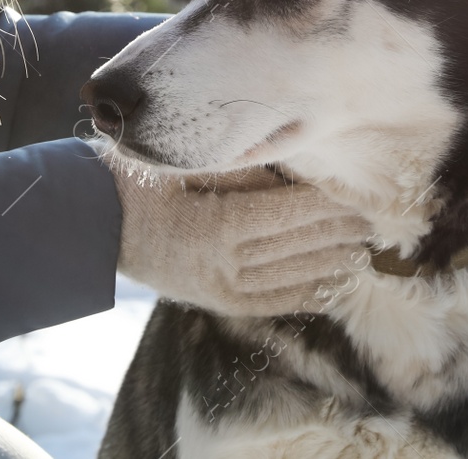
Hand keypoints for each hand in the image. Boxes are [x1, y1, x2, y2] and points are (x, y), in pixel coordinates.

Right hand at [108, 159, 373, 316]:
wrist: (95, 225)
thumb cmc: (142, 181)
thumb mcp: (189, 165)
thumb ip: (241, 170)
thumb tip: (293, 171)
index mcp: (218, 224)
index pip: (290, 215)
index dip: (328, 208)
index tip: (356, 199)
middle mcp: (225, 263)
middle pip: (298, 248)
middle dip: (339, 236)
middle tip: (373, 225)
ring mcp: (220, 287)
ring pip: (291, 280)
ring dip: (331, 268)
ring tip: (363, 255)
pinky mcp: (216, 301)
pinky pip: (271, 303)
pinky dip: (304, 296)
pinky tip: (331, 287)